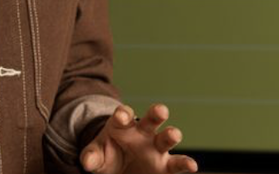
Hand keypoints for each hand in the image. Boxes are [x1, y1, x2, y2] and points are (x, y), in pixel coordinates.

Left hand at [80, 103, 196, 173]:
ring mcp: (155, 147)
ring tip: (174, 134)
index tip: (122, 116)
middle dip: (155, 113)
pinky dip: (184, 164)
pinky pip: (176, 164)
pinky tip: (192, 166)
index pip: (123, 115)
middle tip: (160, 110)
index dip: (123, 114)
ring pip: (165, 138)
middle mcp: (142, 132)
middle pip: (150, 119)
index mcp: (123, 124)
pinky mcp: (165, 165)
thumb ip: (91, 156)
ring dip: (171, 135)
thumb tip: (86, 162)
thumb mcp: (96, 155)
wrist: (118, 167)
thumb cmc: (107, 154)